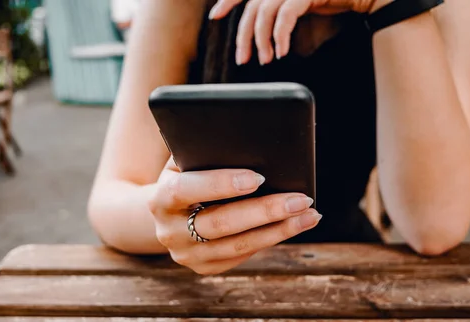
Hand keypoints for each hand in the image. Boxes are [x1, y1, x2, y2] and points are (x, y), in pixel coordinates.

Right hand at [148, 157, 320, 274]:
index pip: (187, 189)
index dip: (221, 184)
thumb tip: (251, 145)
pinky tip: (293, 225)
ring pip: (237, 245)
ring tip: (309, 214)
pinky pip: (242, 255)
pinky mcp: (204, 267)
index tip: (257, 177)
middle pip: (220, 223)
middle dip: (264, 211)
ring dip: (278, 230)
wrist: (166, 211)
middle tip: (301, 199)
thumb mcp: (186, 160)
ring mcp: (186, 254)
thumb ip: (206, 153)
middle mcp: (169, 231)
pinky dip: (270, 239)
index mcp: (160, 198)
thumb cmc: (186, 175)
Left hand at [208, 0, 387, 64]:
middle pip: (251, 9)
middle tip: (242, 58)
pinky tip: (281, 51)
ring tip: (266, 59)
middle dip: (244, 36)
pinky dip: (280, 35)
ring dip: (262, 40)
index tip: (215, 16)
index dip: (228, 1)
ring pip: (264, 13)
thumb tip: (260, 30)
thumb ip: (278, 9)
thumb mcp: (298, 3)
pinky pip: (284, 16)